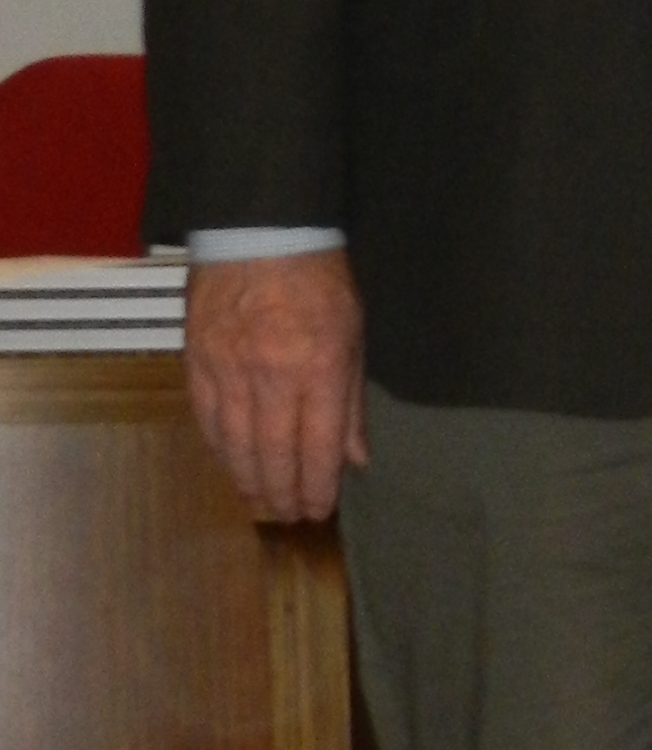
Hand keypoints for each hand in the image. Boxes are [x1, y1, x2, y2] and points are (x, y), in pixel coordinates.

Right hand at [185, 248, 367, 521]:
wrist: (260, 232)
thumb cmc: (318, 281)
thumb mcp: (354, 336)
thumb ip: (351, 402)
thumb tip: (356, 458)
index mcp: (319, 368)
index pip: (318, 447)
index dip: (318, 486)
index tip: (318, 510)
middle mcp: (272, 375)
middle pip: (273, 454)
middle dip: (282, 493)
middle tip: (288, 516)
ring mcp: (228, 368)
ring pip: (235, 443)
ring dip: (248, 480)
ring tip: (260, 503)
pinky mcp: (197, 359)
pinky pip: (206, 417)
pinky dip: (218, 448)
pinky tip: (229, 465)